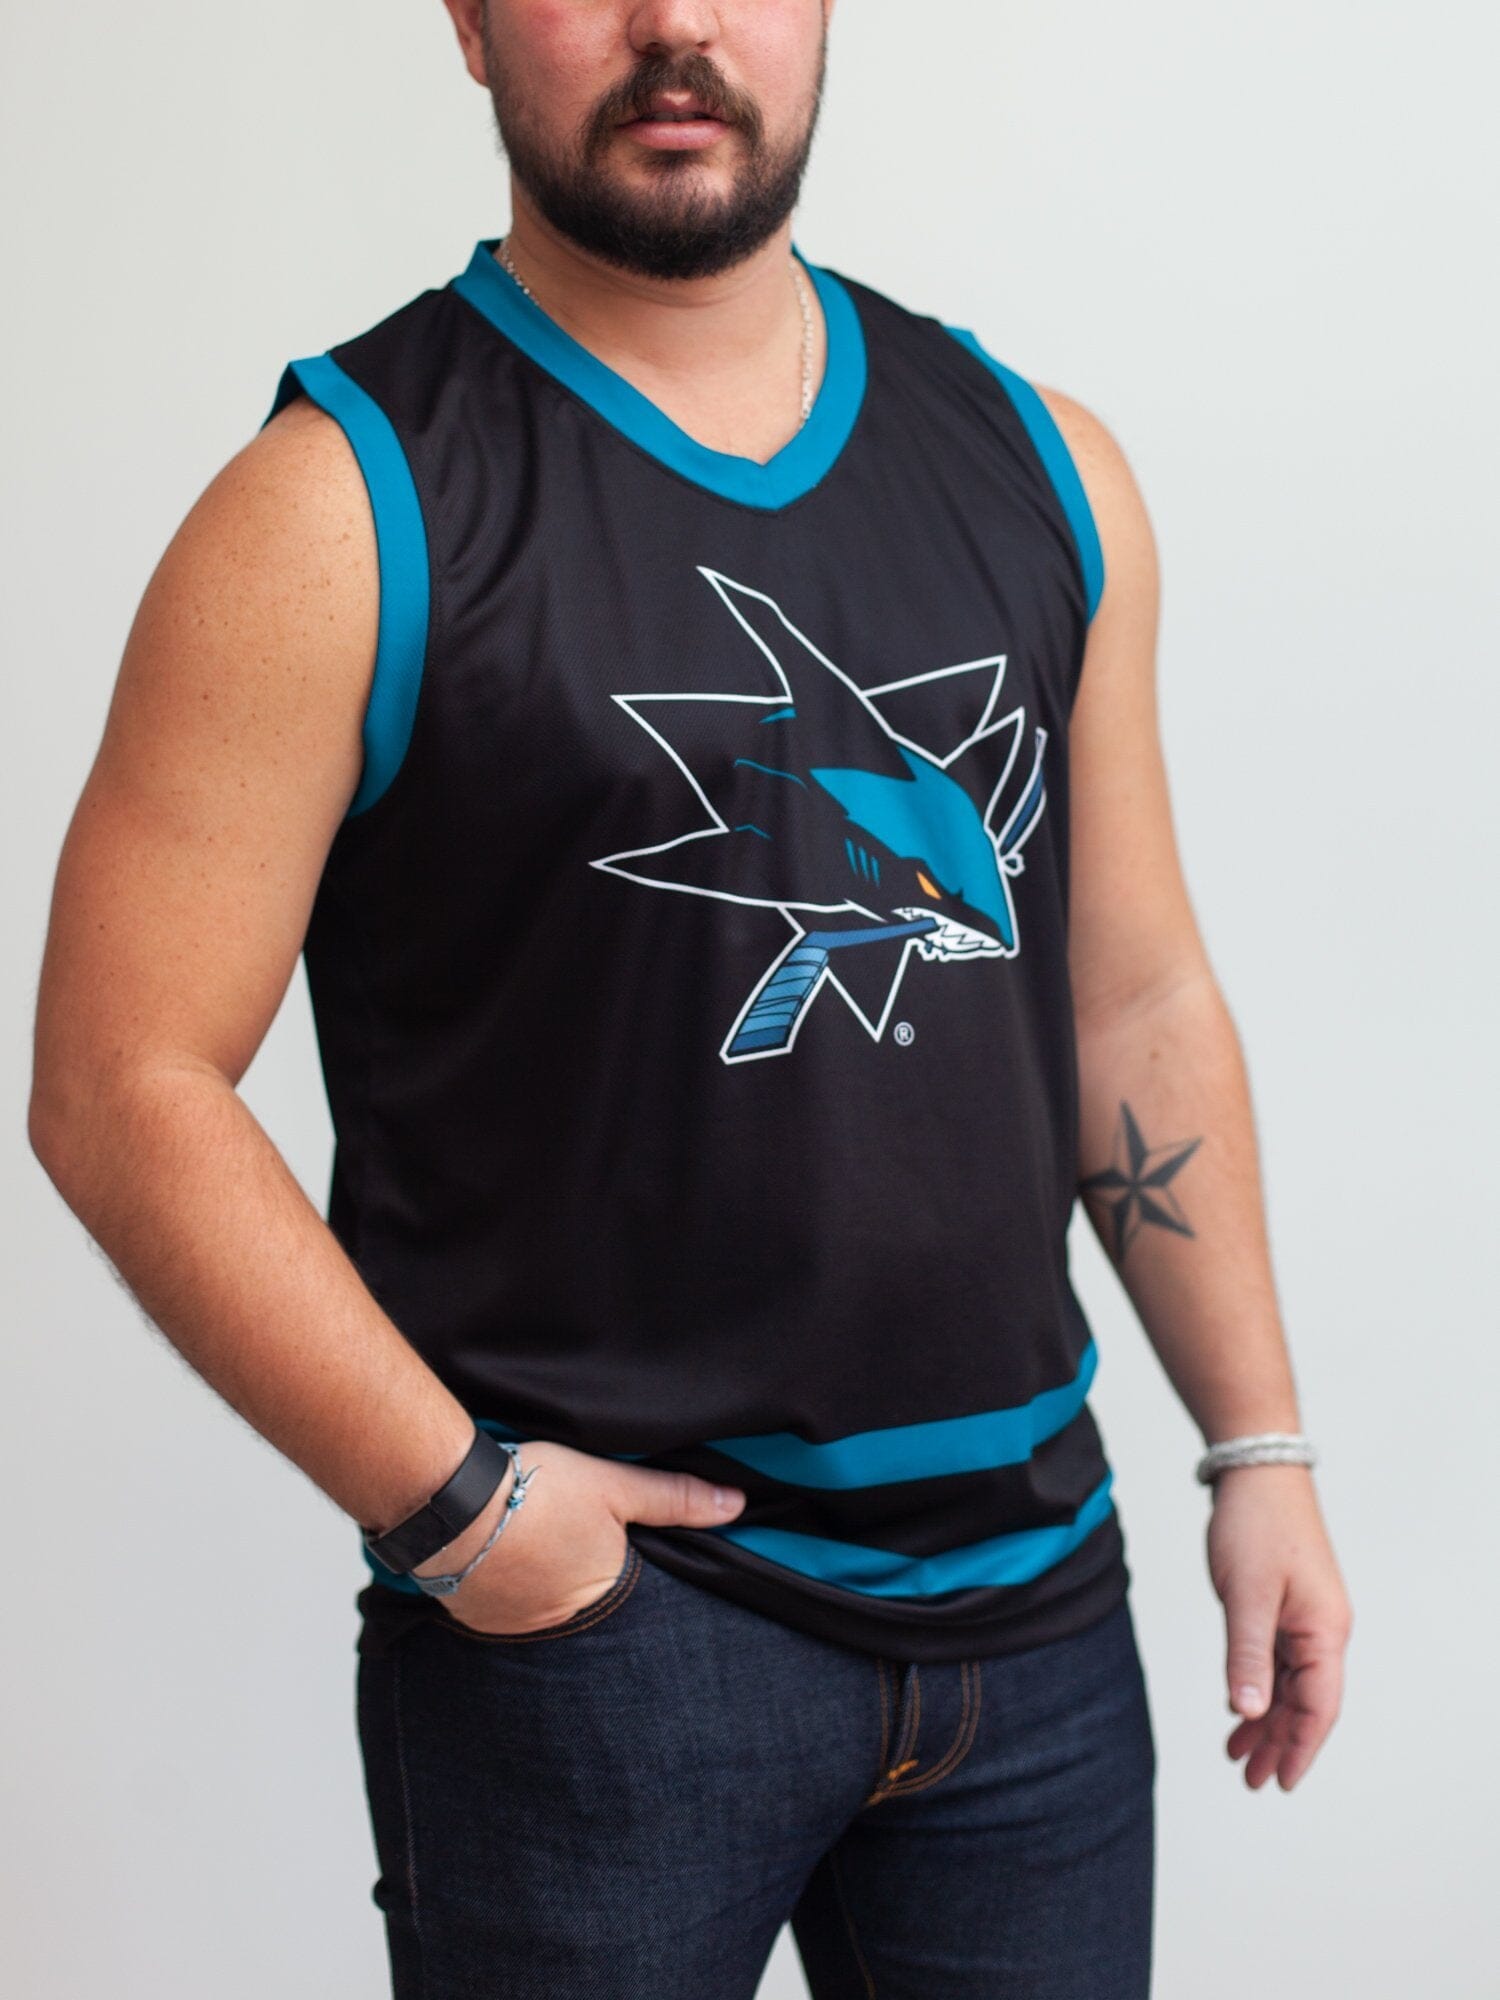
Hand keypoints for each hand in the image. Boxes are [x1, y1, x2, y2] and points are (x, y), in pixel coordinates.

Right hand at [412, 1439, 746, 1635]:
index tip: (611, 1543)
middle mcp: (562, 1624)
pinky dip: (503, 1590)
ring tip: (530, 1547)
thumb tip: (737, 1504)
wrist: (449, 1504)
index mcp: (604, 1594)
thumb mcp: (615, 1485)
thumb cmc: (535, 1490)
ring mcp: (514, 1628)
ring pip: (539, 1608)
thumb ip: (674, 1497)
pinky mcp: (474, 1621)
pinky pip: (500, 1611)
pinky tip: (497, 1560)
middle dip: (579, 1579)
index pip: (629, 1590)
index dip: (623, 1564)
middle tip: (562, 1542)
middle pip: (583, 1603)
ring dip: (539, 1586)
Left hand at [1204, 1463, 1352, 1789]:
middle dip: (1278, 1742)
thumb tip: (1248, 1712)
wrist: (1255, 1471)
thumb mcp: (1246, 1596)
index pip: (1318, 1706)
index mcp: (1324, 1631)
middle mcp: (1321, 1629)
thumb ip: (1246, 1656)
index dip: (1300, 1747)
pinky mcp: (1284, 1604)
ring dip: (1265, 1718)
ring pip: (1288, 1683)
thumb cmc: (1256, 1526)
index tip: (1281, 1782)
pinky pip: (1276, 1659)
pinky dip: (1258, 1685)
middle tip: (1250, 1780)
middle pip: (1305, 1701)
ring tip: (1237, 1755)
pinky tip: (1238, 1706)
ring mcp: (1304, 1616)